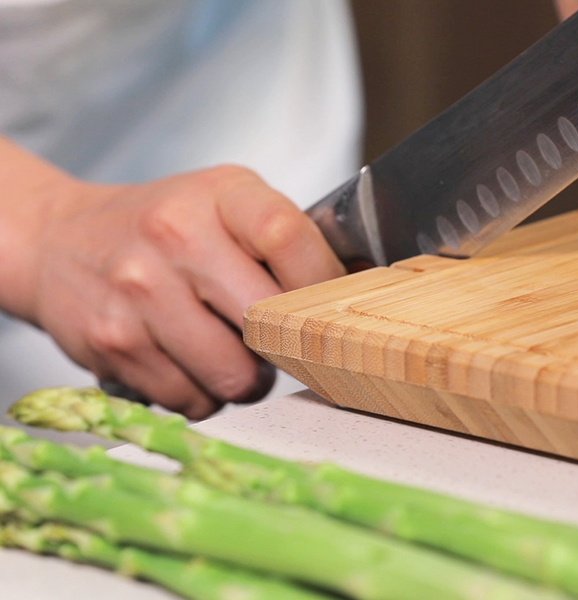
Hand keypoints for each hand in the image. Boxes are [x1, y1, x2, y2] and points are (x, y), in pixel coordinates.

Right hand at [22, 166, 344, 417]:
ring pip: (235, 377)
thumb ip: (286, 239)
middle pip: (269, 323)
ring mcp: (139, 291)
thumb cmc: (163, 227)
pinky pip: (190, 401)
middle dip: (285, 348)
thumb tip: (355, 293)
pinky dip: (200, 396)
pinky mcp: (112, 343)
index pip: (290, 238)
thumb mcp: (225, 204)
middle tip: (276, 343)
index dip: (321, 286)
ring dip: (245, 380)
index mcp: (219, 195)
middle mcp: (175, 236)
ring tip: (230, 355)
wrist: (58, 241)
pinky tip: (187, 364)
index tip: (326, 310)